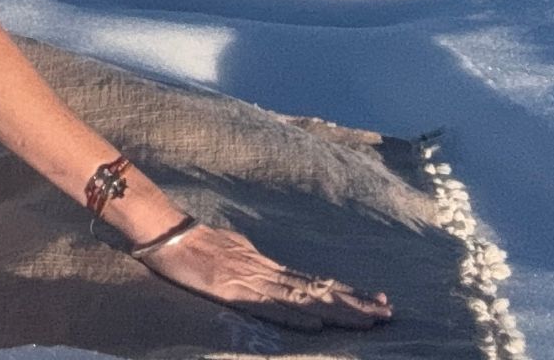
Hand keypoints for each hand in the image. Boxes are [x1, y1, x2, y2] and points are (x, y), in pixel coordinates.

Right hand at [133, 222, 392, 332]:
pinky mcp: (232, 290)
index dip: (346, 293)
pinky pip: (267, 305)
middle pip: (317, 289)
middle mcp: (265, 272)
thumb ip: (251, 265)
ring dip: (337, 310)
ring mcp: (250, 280)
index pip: (314, 282)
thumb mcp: (230, 251)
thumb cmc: (191, 243)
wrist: (164, 231)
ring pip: (302, 298)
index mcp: (265, 266)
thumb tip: (271, 274)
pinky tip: (316, 322)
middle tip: (389, 311)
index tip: (377, 300)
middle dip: (354, 303)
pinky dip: (294, 314)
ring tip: (369, 319)